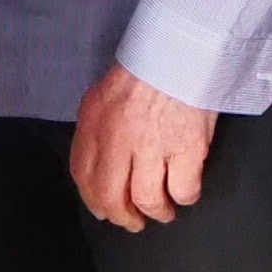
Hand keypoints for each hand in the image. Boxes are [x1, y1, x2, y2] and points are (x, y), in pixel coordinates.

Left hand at [68, 66, 218, 229]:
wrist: (182, 49)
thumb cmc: (146, 69)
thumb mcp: (105, 95)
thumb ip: (98, 130)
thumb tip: (99, 168)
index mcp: (95, 123)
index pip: (84, 176)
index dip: (94, 201)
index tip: (105, 211)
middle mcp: (118, 139)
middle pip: (112, 197)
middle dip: (123, 217)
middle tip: (134, 221)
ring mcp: (153, 146)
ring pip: (148, 200)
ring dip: (156, 212)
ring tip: (164, 210)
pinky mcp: (188, 148)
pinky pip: (184, 190)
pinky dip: (185, 196)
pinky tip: (185, 192)